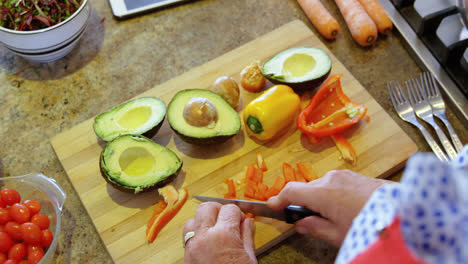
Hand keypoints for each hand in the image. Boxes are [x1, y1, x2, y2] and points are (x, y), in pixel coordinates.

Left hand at [183, 202, 256, 263]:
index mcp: (224, 235)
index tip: (241, 220)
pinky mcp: (186, 254)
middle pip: (208, 206)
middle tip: (228, 220)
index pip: (230, 209)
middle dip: (220, 210)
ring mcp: (193, 245)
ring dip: (205, 220)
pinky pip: (188, 233)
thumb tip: (248, 222)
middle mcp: (205, 236)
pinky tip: (207, 240)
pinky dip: (197, 231)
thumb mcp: (249, 259)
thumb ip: (248, 236)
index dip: (238, 213)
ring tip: (216, 230)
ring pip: (194, 218)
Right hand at [267, 170, 390, 246]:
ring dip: (318, 198)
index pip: (291, 191)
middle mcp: (330, 179)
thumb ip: (315, 228)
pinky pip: (336, 183)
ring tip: (330, 217)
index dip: (278, 199)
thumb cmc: (370, 224)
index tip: (272, 206)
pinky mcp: (356, 175)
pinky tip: (343, 208)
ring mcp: (344, 175)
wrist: (405, 212)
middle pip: (306, 188)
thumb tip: (300, 224)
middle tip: (304, 220)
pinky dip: (332, 194)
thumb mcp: (339, 234)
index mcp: (322, 193)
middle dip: (301, 202)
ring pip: (321, 185)